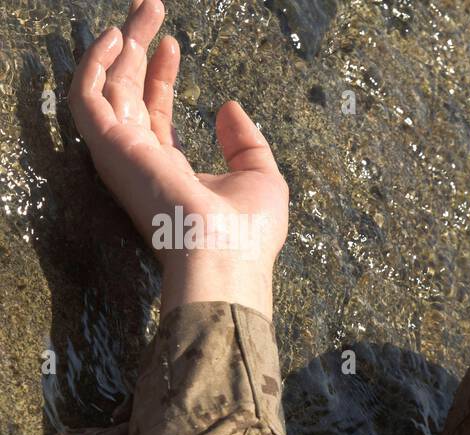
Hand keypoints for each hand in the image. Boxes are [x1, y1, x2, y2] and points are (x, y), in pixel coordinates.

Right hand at [70, 0, 287, 317]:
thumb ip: (245, 143)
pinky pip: (89, 99)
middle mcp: (141, 162)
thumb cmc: (248, 231)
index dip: (163, 76)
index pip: (157, 113)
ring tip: (142, 11)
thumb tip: (228, 108)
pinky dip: (96, 66)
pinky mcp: (111, 149)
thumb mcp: (261, 177)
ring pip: (109, 88)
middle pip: (130, 93)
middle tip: (151, 9)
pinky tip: (117, 38)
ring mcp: (124, 156)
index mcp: (171, 170)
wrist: (227, 257)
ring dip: (122, 47)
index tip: (175, 44)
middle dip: (138, 49)